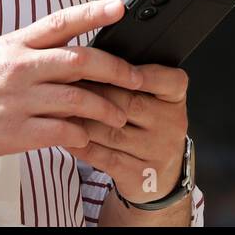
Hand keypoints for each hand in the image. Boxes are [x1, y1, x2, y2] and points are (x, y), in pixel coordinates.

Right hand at [0, 0, 146, 160]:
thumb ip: (30, 49)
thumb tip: (68, 47)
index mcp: (15, 44)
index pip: (61, 22)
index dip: (93, 12)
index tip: (120, 8)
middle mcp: (19, 68)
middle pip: (80, 62)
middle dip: (116, 70)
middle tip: (137, 77)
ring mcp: (18, 101)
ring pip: (77, 100)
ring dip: (106, 108)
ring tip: (119, 115)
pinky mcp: (15, 133)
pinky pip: (61, 132)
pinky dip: (81, 134)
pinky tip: (88, 136)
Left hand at [64, 64, 188, 203]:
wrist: (158, 174)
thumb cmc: (146, 123)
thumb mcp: (151, 97)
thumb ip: (129, 78)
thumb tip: (90, 58)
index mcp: (175, 98)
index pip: (166, 80)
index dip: (140, 73)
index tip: (109, 65)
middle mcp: (172, 125)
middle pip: (128, 103)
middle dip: (92, 92)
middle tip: (64, 82)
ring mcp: (157, 153)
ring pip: (111, 132)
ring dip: (80, 120)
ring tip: (59, 108)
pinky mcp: (138, 175)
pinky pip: (103, 156)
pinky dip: (80, 144)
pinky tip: (64, 134)